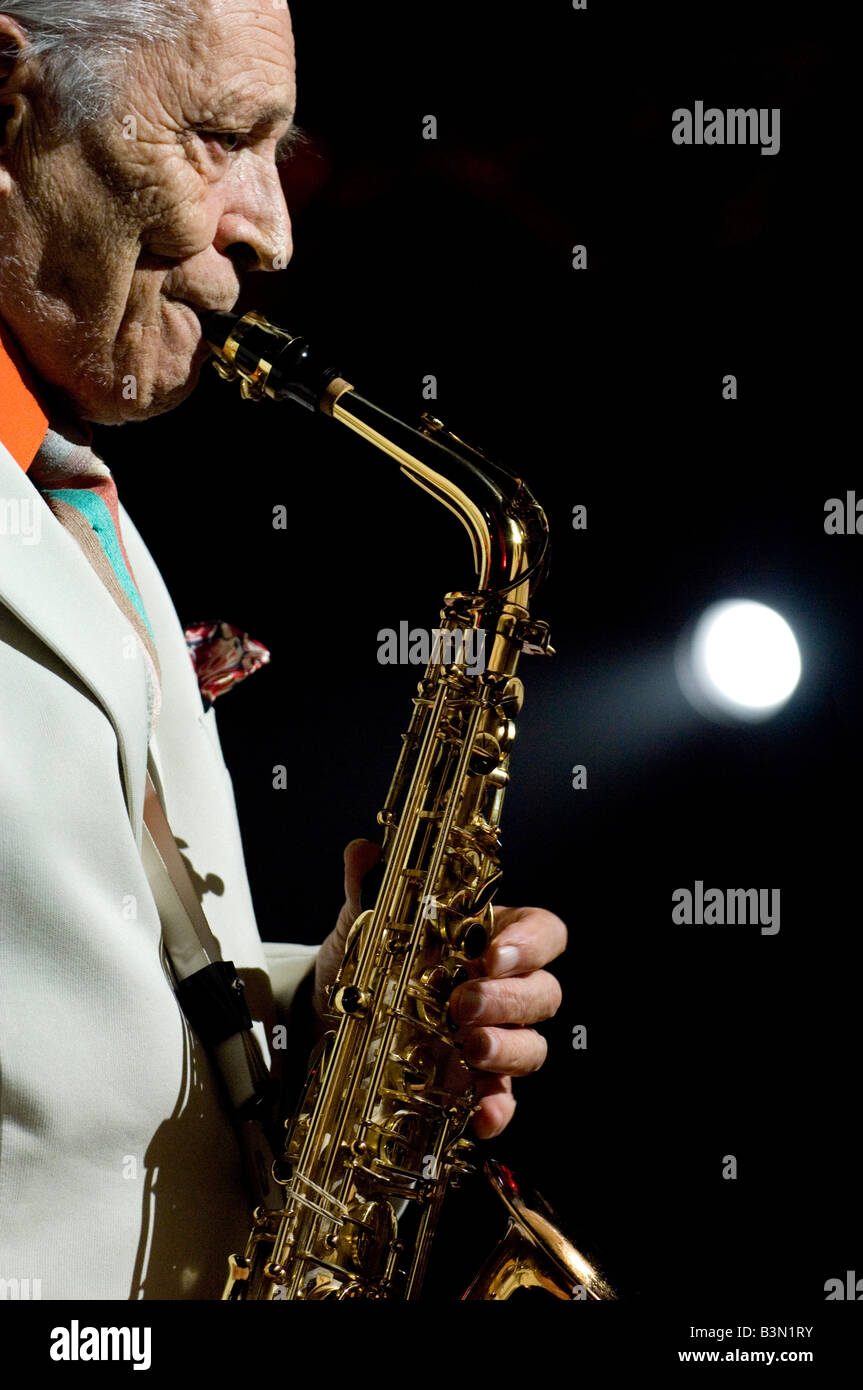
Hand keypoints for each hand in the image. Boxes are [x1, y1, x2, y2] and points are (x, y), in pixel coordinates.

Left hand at [313, 840, 566, 1140]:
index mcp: (490, 937)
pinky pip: (503, 1099)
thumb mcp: (363, 923)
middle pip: (543, 992)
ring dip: (508, 1048)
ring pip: (533, 1046)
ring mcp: (493, 1038)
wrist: (332, 1016)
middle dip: (510, 999)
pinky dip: (498, 1109)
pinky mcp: (473, 1084)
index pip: (542, 932)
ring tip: (469, 1047)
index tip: (494, 954)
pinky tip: (479, 1114)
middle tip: (464, 1004)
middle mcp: (501, 988)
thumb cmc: (370, 960)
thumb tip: (364, 853)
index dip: (530, 944)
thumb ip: (368, 890)